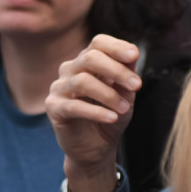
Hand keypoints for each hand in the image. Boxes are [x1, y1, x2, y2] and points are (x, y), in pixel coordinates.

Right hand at [45, 34, 141, 191]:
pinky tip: (112, 118)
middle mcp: (70, 70)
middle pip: (90, 58)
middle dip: (116, 70)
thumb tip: (133, 54)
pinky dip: (96, 112)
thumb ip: (127, 75)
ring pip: (82, 81)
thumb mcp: (125, 95)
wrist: (97, 148)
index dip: (116, 47)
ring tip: (124, 108)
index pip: (98, 43)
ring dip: (108, 94)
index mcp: (87, 61)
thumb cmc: (110, 116)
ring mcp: (59, 87)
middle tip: (137, 86)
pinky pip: (73, 106)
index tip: (134, 56)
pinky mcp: (53, 108)